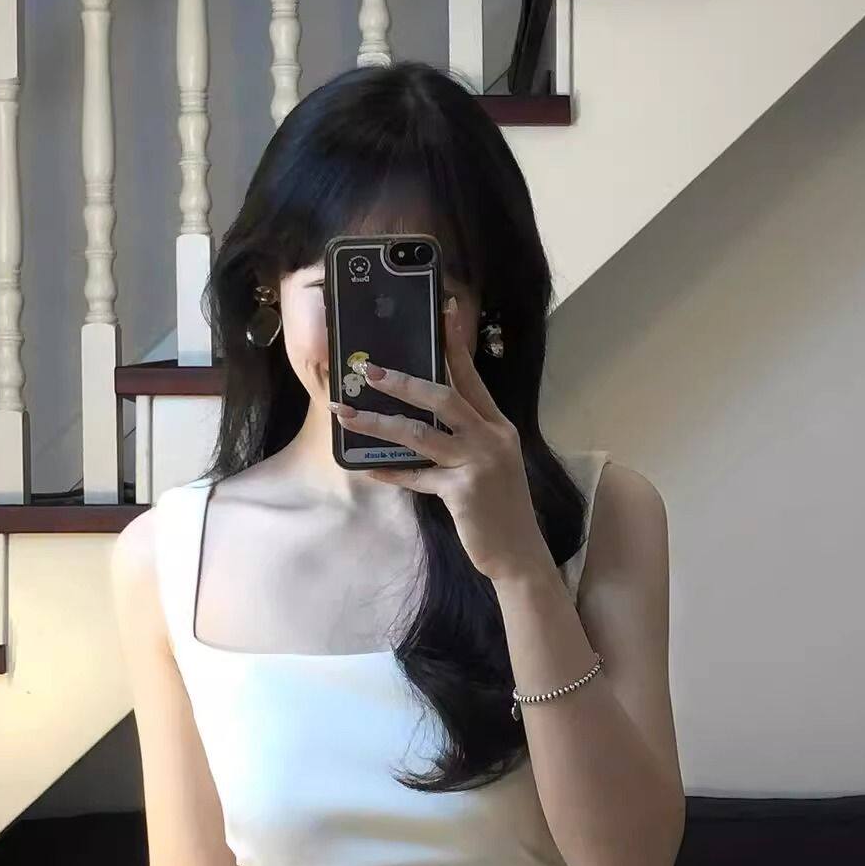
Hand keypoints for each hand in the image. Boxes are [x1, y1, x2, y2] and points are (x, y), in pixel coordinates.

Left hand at [329, 296, 552, 583]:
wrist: (518, 554)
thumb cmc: (498, 509)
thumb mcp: (488, 465)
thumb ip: (462, 440)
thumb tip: (418, 421)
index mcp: (497, 426)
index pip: (472, 377)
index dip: (455, 344)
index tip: (442, 311)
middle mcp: (491, 437)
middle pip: (443, 396)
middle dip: (402, 381)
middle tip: (368, 369)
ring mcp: (479, 463)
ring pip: (421, 433)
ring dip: (379, 422)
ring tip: (346, 414)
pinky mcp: (463, 492)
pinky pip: (416, 476)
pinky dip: (389, 471)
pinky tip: (366, 467)